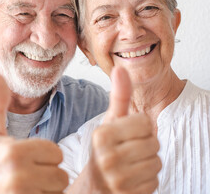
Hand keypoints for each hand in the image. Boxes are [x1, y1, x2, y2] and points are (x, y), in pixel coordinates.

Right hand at [0, 73, 67, 193]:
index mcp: (14, 152)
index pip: (56, 152)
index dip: (44, 156)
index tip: (27, 159)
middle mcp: (19, 177)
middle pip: (60, 175)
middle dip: (47, 175)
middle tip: (27, 175)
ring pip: (57, 192)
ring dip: (46, 190)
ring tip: (26, 187)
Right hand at [90, 66, 160, 193]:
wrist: (94, 186)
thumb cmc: (104, 150)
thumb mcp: (109, 121)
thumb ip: (118, 95)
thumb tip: (120, 68)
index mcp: (102, 135)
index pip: (144, 122)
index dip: (139, 128)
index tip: (125, 135)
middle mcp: (107, 157)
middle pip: (153, 143)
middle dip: (145, 146)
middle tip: (128, 151)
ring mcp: (117, 178)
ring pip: (156, 163)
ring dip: (147, 164)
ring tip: (130, 164)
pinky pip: (154, 182)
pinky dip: (147, 180)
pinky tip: (132, 178)